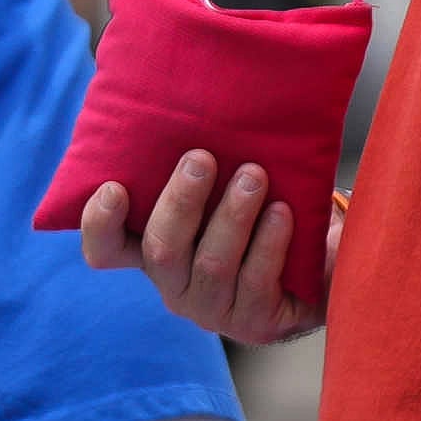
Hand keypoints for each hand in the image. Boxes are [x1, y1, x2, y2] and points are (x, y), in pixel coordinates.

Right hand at [78, 150, 333, 344]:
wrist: (321, 261)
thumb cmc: (259, 211)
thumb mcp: (221, 189)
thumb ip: (196, 166)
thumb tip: (190, 98)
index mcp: (153, 250)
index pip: (105, 249)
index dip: (99, 223)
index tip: (115, 187)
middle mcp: (174, 284)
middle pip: (161, 249)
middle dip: (181, 201)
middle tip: (203, 158)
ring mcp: (212, 308)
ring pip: (212, 263)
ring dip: (232, 215)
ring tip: (255, 176)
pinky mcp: (254, 322)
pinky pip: (256, 280)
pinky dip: (269, 243)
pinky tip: (282, 213)